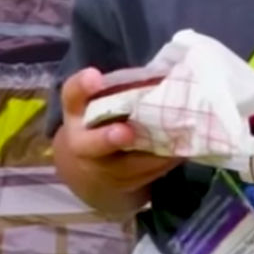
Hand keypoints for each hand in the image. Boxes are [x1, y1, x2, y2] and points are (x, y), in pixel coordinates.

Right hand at [53, 67, 182, 217]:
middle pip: (89, 144)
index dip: (82, 86)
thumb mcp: (101, 103)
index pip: (72, 95)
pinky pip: (143, 176)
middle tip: (126, 132)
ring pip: (123, 167)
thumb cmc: (102, 120)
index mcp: (76, 111)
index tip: (95, 76)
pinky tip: (181, 152)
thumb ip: (121, 90)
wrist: (86, 167)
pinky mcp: (117, 184)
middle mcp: (80, 142)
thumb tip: (169, 69)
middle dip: (107, 139)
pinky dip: (163, 164)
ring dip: (150, 155)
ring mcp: (97, 168)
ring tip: (176, 141)